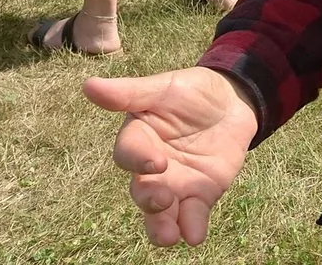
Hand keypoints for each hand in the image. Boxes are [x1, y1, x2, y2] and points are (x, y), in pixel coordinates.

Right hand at [84, 69, 257, 247]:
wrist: (232, 102)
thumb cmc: (192, 92)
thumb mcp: (164, 87)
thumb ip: (130, 93)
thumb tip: (88, 85)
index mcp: (138, 139)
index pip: (128, 154)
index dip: (138, 159)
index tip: (157, 162)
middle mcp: (151, 169)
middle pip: (141, 191)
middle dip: (149, 201)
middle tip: (163, 200)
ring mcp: (174, 185)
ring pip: (161, 213)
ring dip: (162, 227)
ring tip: (170, 237)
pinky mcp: (199, 195)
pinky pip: (192, 216)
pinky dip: (192, 227)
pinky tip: (194, 236)